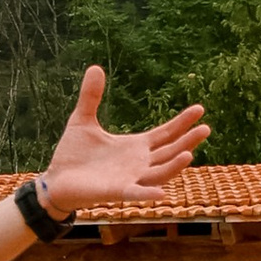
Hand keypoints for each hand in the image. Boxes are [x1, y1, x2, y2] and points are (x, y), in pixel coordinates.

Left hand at [39, 65, 208, 210]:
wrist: (55, 180)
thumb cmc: (73, 154)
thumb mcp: (82, 120)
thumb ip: (91, 96)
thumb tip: (95, 67)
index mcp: (135, 147)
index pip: (165, 134)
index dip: (182, 123)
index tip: (200, 109)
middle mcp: (138, 163)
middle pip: (169, 152)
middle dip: (187, 141)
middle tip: (206, 128)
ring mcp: (129, 178)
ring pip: (159, 173)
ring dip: (173, 165)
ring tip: (188, 153)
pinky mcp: (115, 192)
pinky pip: (135, 193)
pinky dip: (147, 192)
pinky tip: (161, 192)